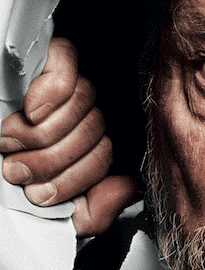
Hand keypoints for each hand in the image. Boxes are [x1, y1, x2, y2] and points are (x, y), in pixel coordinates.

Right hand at [1, 37, 138, 235]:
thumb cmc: (4, 183)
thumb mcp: (51, 209)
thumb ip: (95, 211)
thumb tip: (128, 187)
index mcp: (81, 144)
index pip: (105, 153)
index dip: (76, 177)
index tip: (38, 193)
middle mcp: (76, 113)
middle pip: (95, 127)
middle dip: (53, 159)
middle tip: (16, 169)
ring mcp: (61, 85)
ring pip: (84, 100)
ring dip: (41, 133)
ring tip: (9, 145)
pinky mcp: (44, 58)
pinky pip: (66, 67)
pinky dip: (49, 93)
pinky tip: (29, 112)